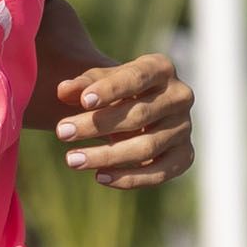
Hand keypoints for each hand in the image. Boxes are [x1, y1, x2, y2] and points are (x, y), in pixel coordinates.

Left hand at [51, 55, 196, 187]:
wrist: (140, 109)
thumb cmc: (115, 91)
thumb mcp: (98, 82)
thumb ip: (82, 85)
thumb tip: (63, 90)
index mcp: (161, 68)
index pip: (137, 77)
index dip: (111, 89)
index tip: (84, 101)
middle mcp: (180, 96)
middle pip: (139, 115)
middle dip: (97, 126)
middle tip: (62, 132)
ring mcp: (185, 127)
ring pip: (147, 147)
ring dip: (107, 156)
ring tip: (72, 160)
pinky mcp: (185, 155)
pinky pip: (160, 172)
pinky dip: (130, 178)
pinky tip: (99, 177)